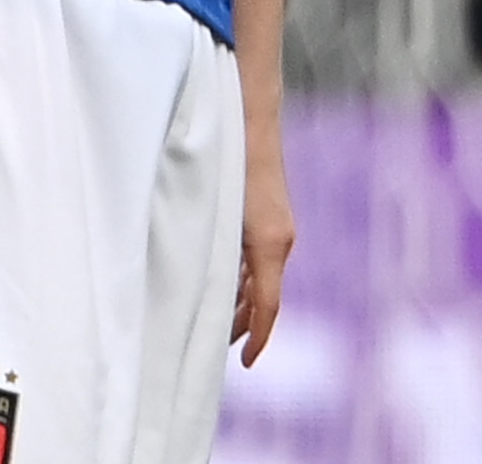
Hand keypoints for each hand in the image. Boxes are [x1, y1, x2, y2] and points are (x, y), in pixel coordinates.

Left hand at [231, 131, 295, 363]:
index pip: (269, 307)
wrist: (249, 116)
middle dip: (245, 326)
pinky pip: (260, 259)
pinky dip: (244, 279)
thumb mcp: (217, 216)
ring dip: (243, 302)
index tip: (245, 365)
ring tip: (217, 322)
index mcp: (270, 245)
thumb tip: (200, 297)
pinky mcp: (270, 217)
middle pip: (266, 297)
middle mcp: (280, 240)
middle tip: (216, 349)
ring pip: (262, 278)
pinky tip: (223, 280)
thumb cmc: (230, 163)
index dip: (258, 340)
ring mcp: (277, 227)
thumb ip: (214, 257)